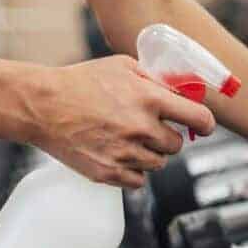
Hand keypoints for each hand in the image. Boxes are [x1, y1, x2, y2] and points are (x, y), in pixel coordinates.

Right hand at [29, 55, 215, 187]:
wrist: (42, 105)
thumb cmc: (82, 81)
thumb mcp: (123, 66)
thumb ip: (156, 80)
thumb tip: (183, 92)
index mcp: (150, 99)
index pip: (199, 118)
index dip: (205, 124)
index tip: (203, 126)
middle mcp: (142, 128)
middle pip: (177, 145)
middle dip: (166, 136)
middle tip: (146, 127)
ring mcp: (126, 153)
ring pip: (158, 163)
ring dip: (149, 153)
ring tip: (124, 137)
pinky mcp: (110, 173)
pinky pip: (139, 181)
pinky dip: (132, 171)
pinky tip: (117, 153)